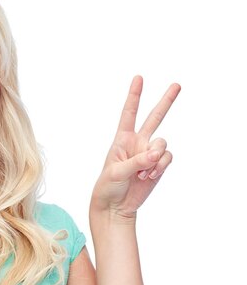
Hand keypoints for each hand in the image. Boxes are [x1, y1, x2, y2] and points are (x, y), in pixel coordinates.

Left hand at [91, 76, 180, 219]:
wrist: (116, 206)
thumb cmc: (108, 186)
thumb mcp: (116, 172)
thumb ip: (137, 160)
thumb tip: (156, 154)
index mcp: (122, 139)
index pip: (129, 113)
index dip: (134, 96)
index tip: (139, 78)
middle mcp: (138, 142)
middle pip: (154, 118)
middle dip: (166, 101)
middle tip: (177, 85)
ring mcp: (149, 153)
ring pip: (162, 144)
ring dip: (156, 157)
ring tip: (143, 171)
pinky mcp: (158, 165)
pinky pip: (167, 159)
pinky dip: (160, 167)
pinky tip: (149, 176)